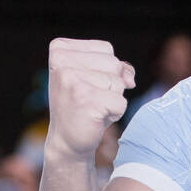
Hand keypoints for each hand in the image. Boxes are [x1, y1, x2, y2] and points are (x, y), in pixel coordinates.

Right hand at [46, 38, 134, 160]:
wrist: (67, 141)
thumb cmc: (83, 106)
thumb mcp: (95, 77)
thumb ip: (117, 67)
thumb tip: (130, 78)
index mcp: (60, 48)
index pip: (106, 49)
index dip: (105, 71)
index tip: (86, 86)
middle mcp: (61, 61)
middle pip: (114, 64)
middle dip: (111, 85)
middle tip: (90, 99)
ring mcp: (71, 79)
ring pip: (118, 83)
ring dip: (112, 100)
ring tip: (92, 108)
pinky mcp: (85, 99)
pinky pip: (121, 102)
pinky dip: (115, 113)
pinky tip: (96, 118)